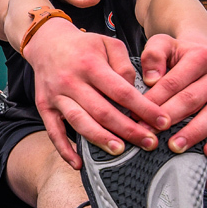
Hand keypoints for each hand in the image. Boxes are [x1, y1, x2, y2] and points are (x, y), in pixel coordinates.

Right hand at [25, 22, 167, 168]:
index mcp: (90, 64)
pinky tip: (78, 164)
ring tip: (120, 151)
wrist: (47, 43)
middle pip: (102, 111)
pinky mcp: (45, 107)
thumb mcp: (108, 43)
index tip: (162, 122)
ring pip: (80, 122)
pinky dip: (64, 150)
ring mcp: (56, 96)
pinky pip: (53, 132)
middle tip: (149, 143)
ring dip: (100, 139)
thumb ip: (124, 65)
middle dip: (128, 130)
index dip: (143, 108)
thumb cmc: (84, 46)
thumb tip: (135, 91)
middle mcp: (71, 81)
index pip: (121, 91)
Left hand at [139, 33, 206, 156]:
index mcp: (204, 55)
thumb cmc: (180, 54)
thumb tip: (151, 79)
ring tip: (174, 147)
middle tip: (149, 134)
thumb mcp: (163, 44)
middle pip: (193, 99)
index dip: (154, 100)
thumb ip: (153, 55)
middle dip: (169, 118)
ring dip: (194, 133)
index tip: (136, 116)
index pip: (174, 82)